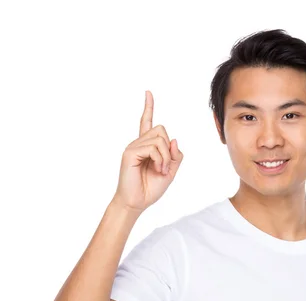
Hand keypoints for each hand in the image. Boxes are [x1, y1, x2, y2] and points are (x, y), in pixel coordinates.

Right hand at [113, 90, 183, 212]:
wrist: (137, 202)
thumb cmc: (151, 188)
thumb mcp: (170, 171)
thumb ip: (175, 156)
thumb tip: (174, 139)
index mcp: (147, 146)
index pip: (147, 122)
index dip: (148, 107)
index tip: (148, 92)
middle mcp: (138, 143)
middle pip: (161, 129)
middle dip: (169, 148)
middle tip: (165, 166)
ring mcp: (133, 146)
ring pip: (160, 139)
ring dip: (166, 157)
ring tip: (160, 169)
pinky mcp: (130, 152)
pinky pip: (153, 148)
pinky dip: (160, 159)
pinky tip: (156, 169)